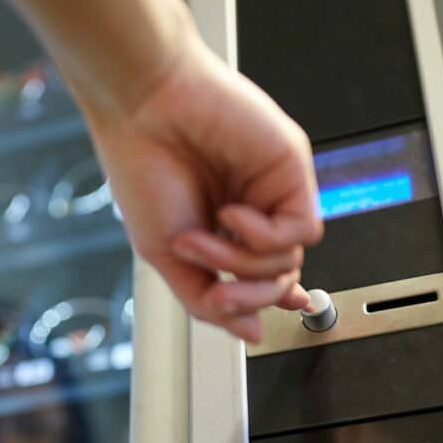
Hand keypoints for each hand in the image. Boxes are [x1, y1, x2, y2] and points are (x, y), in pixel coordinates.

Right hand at [82, 28, 322, 342]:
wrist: (142, 108)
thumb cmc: (143, 168)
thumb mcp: (165, 255)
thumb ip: (206, 300)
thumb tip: (249, 333)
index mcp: (223, 226)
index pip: (261, 275)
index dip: (264, 300)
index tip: (261, 320)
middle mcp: (253, 208)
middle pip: (278, 279)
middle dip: (246, 296)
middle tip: (216, 288)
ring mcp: (272, 190)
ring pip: (290, 261)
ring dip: (240, 262)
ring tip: (201, 236)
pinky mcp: (290, 169)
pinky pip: (300, 229)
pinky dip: (263, 235)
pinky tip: (232, 214)